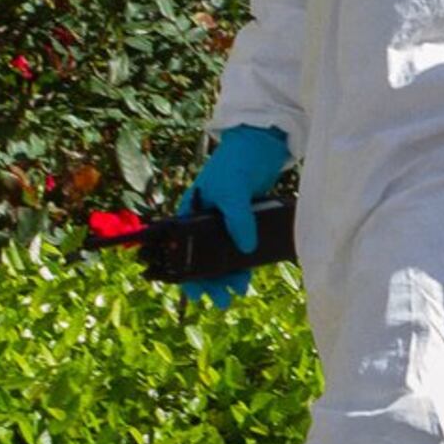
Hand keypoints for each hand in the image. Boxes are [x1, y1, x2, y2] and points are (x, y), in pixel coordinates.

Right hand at [175, 124, 290, 307]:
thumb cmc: (237, 162)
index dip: (186, 273)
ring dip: (229, 273)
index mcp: (190, 211)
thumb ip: (238, 219)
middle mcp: (204, 219)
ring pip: (223, 254)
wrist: (261, 143)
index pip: (181, 248)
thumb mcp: (233, 191)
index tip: (196, 293)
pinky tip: (250, 272)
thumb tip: (246, 249)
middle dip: (210, 280)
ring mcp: (225, 220)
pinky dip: (244, 259)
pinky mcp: (245, 219)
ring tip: (239, 290)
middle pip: (203, 256)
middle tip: (222, 301)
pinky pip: (241, 244)